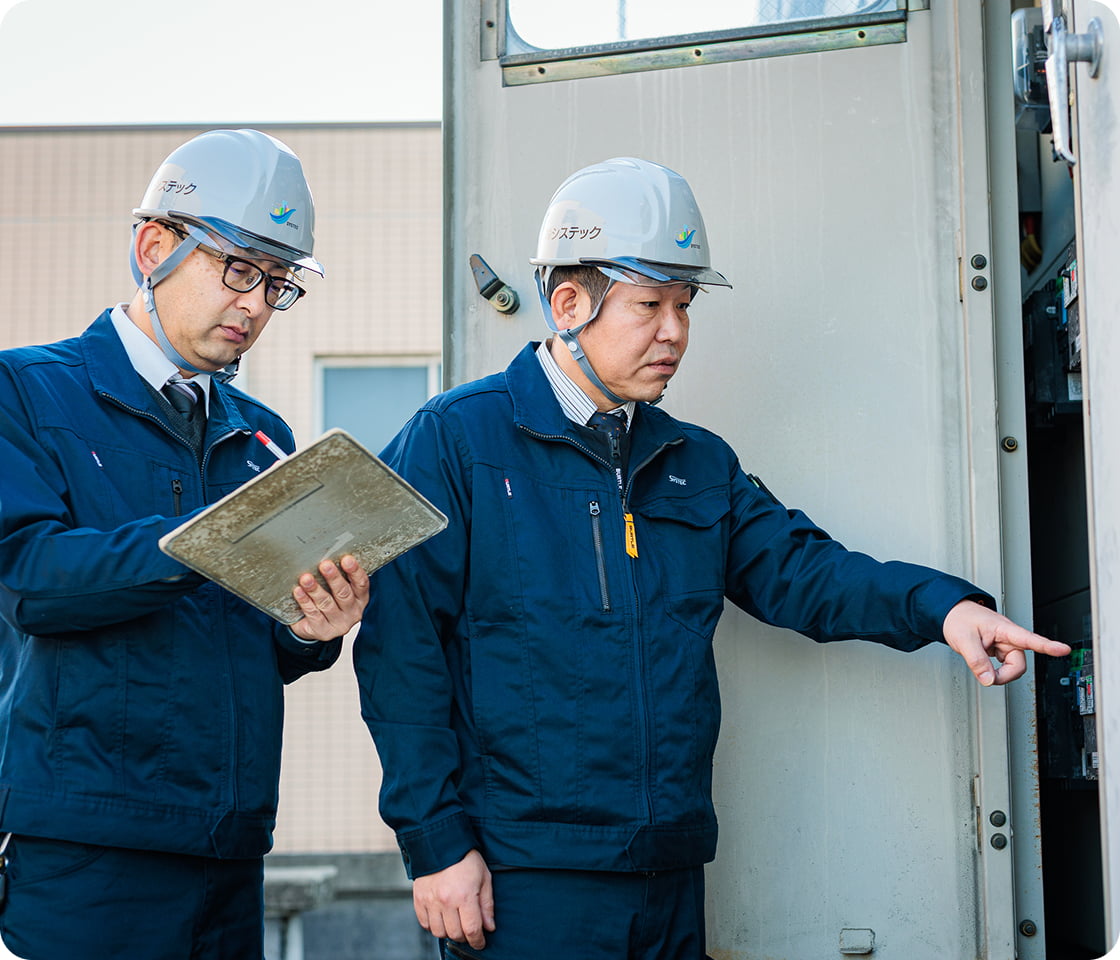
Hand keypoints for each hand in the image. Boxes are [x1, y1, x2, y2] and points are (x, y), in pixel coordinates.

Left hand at [288, 554, 368, 641]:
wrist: (315, 627)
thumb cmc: (329, 601)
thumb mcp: (337, 589)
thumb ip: (338, 575)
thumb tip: (328, 551)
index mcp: (360, 599)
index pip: (361, 584)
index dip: (354, 571)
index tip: (346, 559)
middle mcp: (353, 612)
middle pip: (344, 593)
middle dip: (334, 578)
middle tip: (324, 565)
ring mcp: (339, 624)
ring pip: (327, 604)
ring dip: (315, 589)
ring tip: (306, 578)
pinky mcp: (324, 632)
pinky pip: (313, 614)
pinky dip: (305, 602)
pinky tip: (298, 592)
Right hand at [413, 849, 494, 949]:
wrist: (440, 842)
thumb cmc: (465, 858)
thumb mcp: (484, 877)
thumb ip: (487, 904)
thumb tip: (489, 927)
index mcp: (464, 895)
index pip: (472, 930)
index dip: (478, 941)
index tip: (480, 943)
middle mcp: (446, 901)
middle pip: (455, 934)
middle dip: (465, 936)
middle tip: (469, 930)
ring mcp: (430, 901)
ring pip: (439, 932)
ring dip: (448, 932)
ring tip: (455, 922)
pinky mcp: (418, 899)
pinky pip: (425, 924)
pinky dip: (433, 925)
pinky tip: (441, 917)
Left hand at [943, 599, 1070, 685]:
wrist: (952, 613)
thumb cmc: (960, 618)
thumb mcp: (964, 640)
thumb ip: (976, 661)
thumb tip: (988, 680)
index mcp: (1004, 629)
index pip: (1029, 639)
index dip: (1048, 645)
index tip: (1064, 649)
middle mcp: (1008, 638)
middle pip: (1019, 664)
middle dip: (1005, 674)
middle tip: (987, 676)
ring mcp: (1004, 645)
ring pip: (1012, 667)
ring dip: (999, 673)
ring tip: (981, 667)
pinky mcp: (999, 651)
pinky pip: (1003, 667)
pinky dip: (993, 671)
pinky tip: (984, 665)